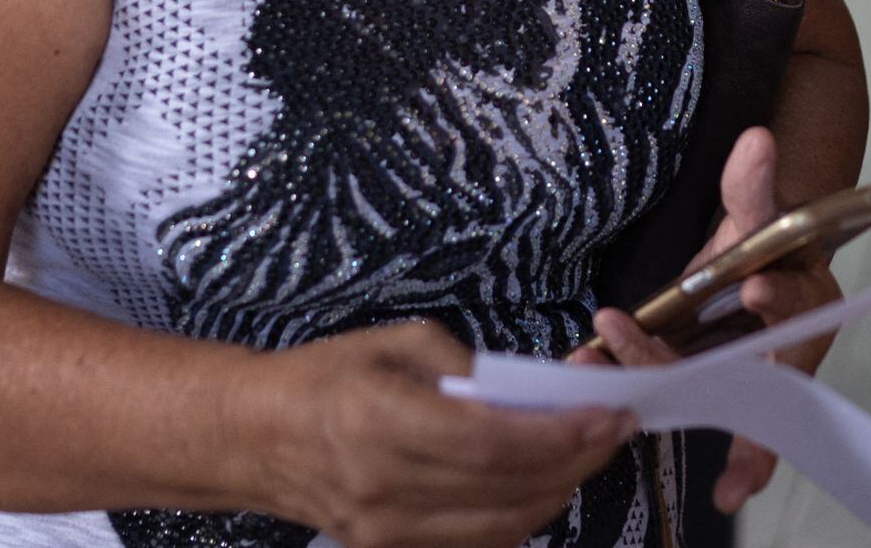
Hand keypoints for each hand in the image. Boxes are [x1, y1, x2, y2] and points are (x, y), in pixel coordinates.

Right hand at [245, 320, 634, 547]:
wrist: (255, 436)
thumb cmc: (325, 376)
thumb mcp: (397, 343)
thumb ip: (467, 369)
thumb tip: (528, 394)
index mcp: (381, 421)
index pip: (491, 443)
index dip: (557, 435)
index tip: (605, 414)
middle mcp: (386, 487)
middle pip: (506, 490)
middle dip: (575, 461)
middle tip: (616, 427)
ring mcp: (387, 531)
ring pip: (502, 527)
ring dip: (557, 491)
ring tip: (587, 452)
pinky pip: (477, 543)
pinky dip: (520, 516)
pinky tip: (542, 484)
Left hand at [574, 128, 844, 514]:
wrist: (762, 264)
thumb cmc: (770, 241)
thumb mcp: (762, 210)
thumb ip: (755, 184)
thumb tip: (756, 140)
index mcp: (807, 308)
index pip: (797, 309)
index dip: (778, 300)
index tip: (754, 286)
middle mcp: (780, 355)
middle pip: (744, 375)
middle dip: (696, 377)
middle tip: (647, 365)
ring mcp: (741, 378)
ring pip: (704, 395)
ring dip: (656, 390)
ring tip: (607, 384)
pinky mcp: (705, 386)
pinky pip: (678, 401)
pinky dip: (639, 400)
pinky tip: (599, 393)